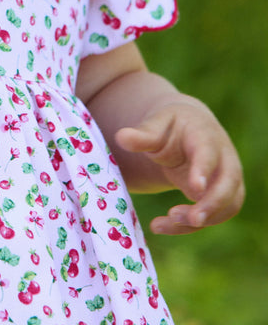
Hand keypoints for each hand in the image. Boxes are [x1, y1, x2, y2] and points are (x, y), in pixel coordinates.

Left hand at [115, 99, 243, 234]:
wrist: (186, 130)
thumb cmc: (170, 127)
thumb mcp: (156, 124)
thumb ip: (142, 135)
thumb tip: (120, 137)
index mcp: (205, 136)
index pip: (209, 153)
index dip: (204, 170)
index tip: (195, 188)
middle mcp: (224, 159)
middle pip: (229, 184)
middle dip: (213, 204)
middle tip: (192, 219)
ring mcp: (226, 180)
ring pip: (227, 205)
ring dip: (202, 218)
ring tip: (166, 221)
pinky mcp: (219, 197)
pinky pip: (213, 215)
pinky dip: (189, 225)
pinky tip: (161, 225)